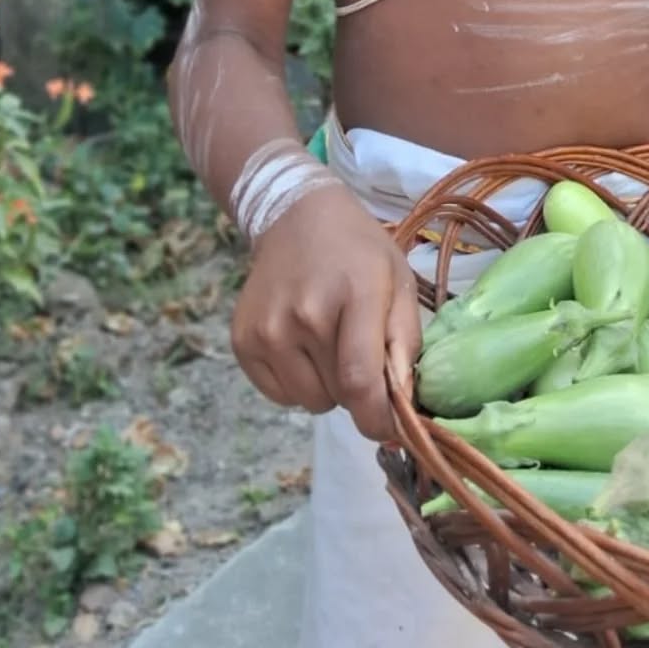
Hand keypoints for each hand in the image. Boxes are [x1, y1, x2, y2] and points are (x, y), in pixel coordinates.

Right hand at [231, 182, 422, 441]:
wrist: (297, 218)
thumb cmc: (359, 253)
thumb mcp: (399, 284)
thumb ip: (406, 345)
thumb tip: (404, 408)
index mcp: (353, 294)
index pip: (360, 380)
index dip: (378, 418)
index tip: (391, 429)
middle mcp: (304, 314)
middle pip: (338, 395)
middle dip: (357, 390)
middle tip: (358, 350)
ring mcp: (267, 329)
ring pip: (308, 401)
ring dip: (326, 387)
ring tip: (329, 344)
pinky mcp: (242, 341)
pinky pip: (279, 395)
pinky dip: (297, 383)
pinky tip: (302, 345)